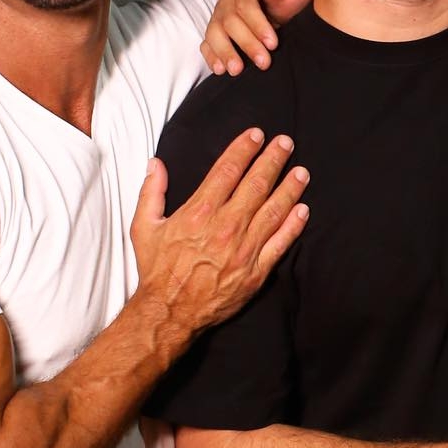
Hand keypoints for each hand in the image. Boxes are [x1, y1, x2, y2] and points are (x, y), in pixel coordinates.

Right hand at [131, 129, 309, 340]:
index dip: (244, 149)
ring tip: (302, 172)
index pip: (228, 170)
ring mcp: (244, 249)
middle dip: (273, 160)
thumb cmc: (158, 270)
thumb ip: (151, 192)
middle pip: (256, 184)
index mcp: (200, 212)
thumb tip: (156, 164)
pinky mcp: (255, 271)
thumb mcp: (144, 227)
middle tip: (286, 143)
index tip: (256, 135)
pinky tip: (304, 210)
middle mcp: (226, 226)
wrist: (169, 311)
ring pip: (273, 211)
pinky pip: (280, 244)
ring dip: (290, 188)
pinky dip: (293, 226)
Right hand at [201, 0, 317, 75]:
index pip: (244, 4)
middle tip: (264, 62)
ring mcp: (220, 9)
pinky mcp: (218, 26)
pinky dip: (211, 55)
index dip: (257, 25)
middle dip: (247, 43)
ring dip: (225, 52)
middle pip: (229, 21)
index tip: (273, 43)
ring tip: (236, 70)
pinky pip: (208, 41)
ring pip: (214, 32)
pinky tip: (220, 69)